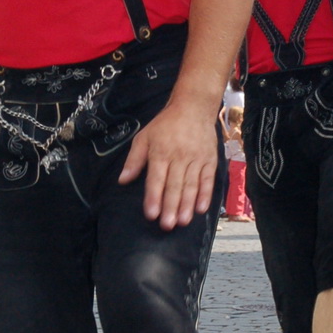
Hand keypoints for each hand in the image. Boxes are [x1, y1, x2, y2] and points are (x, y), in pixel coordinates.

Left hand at [118, 96, 218, 229]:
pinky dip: (205, 195)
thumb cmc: (165, 125)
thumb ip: (134, 160)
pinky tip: (201, 209)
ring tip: (182, 222)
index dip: (154, 197)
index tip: (151, 214)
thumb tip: (123, 180)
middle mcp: (179, 157)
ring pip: (191, 185)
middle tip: (167, 225)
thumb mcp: (144, 137)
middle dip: (170, 207)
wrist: (193, 108)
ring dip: (186, 205)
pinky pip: (208, 180)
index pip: (156, 178)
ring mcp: (196, 159)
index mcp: (160, 152)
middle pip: (174, 185)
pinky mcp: (209, 160)